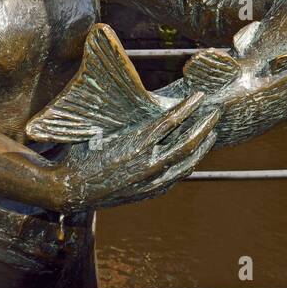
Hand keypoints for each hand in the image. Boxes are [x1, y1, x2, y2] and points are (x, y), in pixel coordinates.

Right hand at [48, 92, 219, 211]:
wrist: (69, 188)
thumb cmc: (80, 152)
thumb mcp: (104, 129)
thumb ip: (129, 121)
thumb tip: (147, 104)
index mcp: (136, 143)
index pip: (172, 121)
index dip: (189, 107)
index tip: (201, 96)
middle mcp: (148, 163)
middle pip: (187, 143)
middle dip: (205, 125)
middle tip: (217, 111)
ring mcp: (150, 181)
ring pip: (186, 163)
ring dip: (202, 146)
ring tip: (213, 133)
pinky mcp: (148, 192)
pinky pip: (176, 176)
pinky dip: (187, 163)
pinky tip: (193, 156)